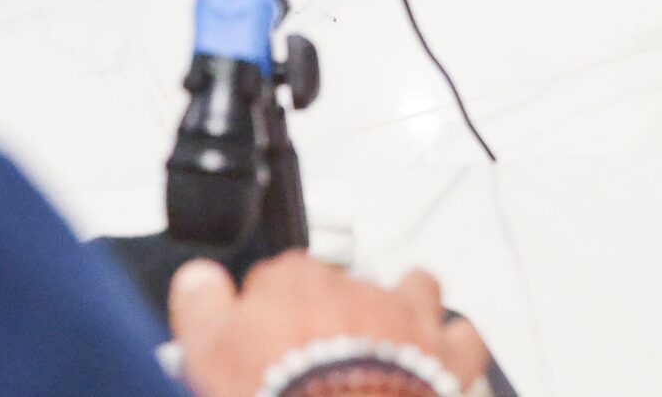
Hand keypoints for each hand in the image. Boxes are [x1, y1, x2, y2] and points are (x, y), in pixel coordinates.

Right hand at [168, 255, 489, 396]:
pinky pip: (464, 334)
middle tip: (322, 350)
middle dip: (338, 307)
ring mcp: (402, 317)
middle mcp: (354, 289)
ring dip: (406, 302)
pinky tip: (443, 357)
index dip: (274, 309)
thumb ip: (200, 307)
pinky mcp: (442, 355)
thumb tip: (198, 278)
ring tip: (393, 332)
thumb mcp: (207, 354)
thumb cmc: (276, 395)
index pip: (280, 275)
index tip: (267, 338)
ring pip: (414, 285)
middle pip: (347, 280)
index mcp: (295, 283)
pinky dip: (455, 343)